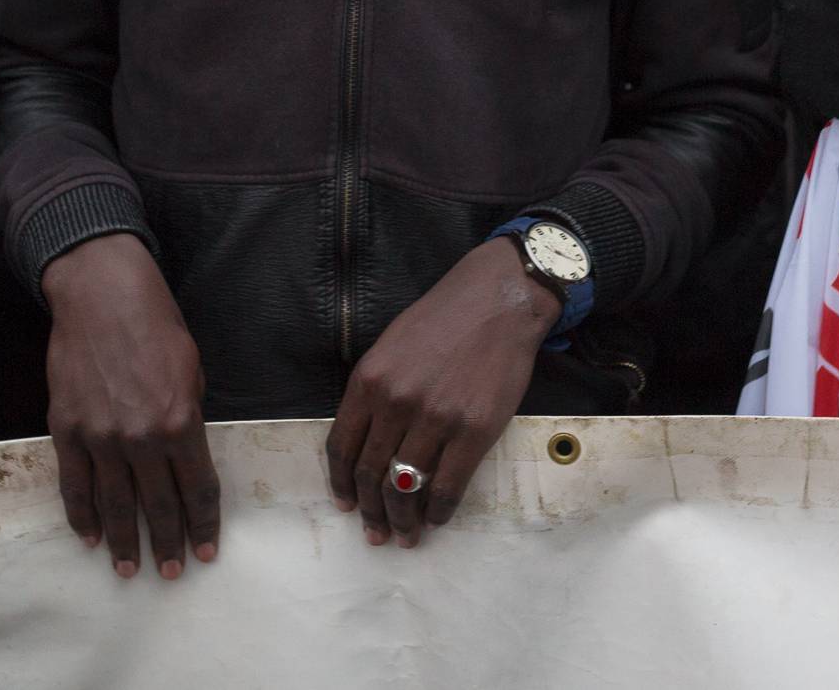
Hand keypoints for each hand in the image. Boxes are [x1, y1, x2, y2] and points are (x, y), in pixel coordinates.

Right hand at [40, 232, 218, 580]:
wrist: (102, 294)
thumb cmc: (155, 324)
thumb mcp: (192, 368)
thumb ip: (190, 415)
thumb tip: (185, 454)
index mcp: (181, 420)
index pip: (197, 488)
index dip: (204, 523)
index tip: (207, 550)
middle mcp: (142, 437)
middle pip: (158, 506)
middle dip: (168, 543)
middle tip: (173, 572)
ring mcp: (100, 437)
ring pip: (115, 506)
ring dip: (125, 543)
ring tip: (130, 569)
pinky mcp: (68, 430)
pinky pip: (74, 487)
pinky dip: (83, 517)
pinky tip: (91, 538)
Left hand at [326, 238, 558, 547]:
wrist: (497, 301)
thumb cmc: (443, 320)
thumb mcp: (390, 347)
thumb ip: (374, 392)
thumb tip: (365, 443)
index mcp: (369, 379)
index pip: (342, 447)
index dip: (341, 484)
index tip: (346, 504)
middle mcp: (396, 402)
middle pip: (370, 475)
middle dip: (370, 512)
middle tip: (375, 534)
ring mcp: (436, 419)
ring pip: (405, 489)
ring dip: (402, 521)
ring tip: (405, 536)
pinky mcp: (474, 432)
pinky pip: (448, 488)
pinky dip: (438, 513)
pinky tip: (436, 520)